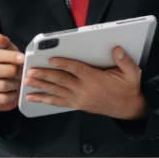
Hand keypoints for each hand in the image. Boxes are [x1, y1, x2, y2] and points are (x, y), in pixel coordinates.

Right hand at [0, 33, 23, 111]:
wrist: (0, 87)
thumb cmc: (7, 66)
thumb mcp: (8, 53)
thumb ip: (5, 44)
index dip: (10, 56)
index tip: (22, 58)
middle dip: (12, 72)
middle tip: (19, 72)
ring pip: (2, 85)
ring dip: (14, 84)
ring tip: (16, 82)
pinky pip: (3, 98)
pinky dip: (12, 95)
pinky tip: (12, 91)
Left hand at [24, 46, 146, 119]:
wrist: (128, 108)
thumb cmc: (127, 89)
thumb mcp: (131, 73)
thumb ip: (124, 60)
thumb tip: (117, 49)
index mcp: (96, 79)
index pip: (77, 69)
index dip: (64, 63)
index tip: (51, 59)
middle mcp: (85, 90)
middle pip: (61, 80)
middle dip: (44, 75)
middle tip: (30, 71)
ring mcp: (79, 99)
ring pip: (56, 91)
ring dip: (40, 86)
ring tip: (26, 82)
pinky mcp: (77, 105)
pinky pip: (58, 102)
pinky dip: (44, 100)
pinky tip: (32, 98)